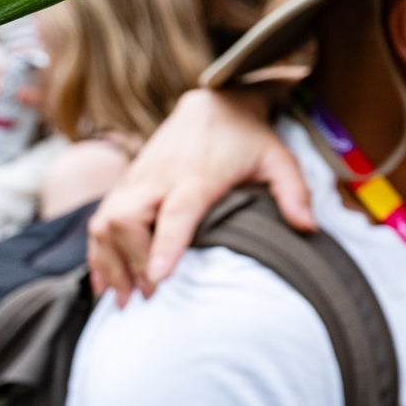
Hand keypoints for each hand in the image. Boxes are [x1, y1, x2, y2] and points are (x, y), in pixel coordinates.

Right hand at [87, 88, 313, 303]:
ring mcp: (138, 179)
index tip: (157, 277)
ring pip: (106, 220)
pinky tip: (103, 284)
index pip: (177, 211)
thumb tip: (309, 227)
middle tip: (148, 297)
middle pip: (128, 219)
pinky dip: (97, 252)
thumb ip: (294, 191)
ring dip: (109, 262)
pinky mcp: (126, 184)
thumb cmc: (248, 138)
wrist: (212, 105)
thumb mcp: (279, 158)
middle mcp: (160, 177)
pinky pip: (100, 219)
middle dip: (131, 260)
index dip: (164, 244)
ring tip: (121, 300)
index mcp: (198, 174)